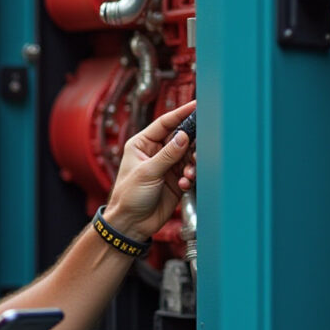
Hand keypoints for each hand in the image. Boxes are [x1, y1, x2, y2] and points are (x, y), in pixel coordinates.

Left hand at [105, 101, 196, 240]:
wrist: (132, 224)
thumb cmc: (128, 197)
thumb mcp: (147, 172)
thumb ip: (168, 154)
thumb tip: (183, 136)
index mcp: (142, 144)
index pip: (164, 123)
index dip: (181, 113)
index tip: (197, 105)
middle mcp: (156, 152)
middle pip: (181, 138)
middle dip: (192, 143)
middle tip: (201, 147)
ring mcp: (167, 166)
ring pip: (189, 155)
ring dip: (192, 163)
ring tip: (188, 173)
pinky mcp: (176, 180)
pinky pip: (191, 171)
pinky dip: (191, 176)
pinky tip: (184, 184)